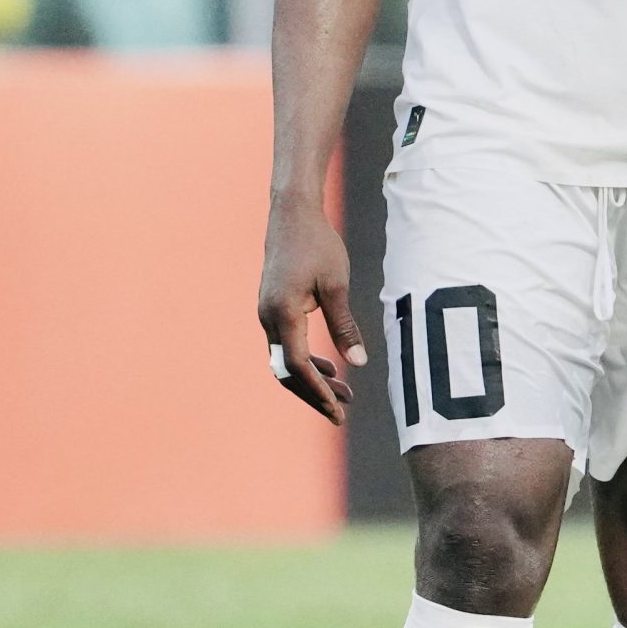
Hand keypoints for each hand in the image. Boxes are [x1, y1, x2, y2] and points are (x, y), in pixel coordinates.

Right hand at [258, 194, 365, 426]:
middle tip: (341, 413)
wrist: (292, 215)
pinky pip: (286, 344)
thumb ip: (345, 325)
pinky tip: (330, 367)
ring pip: (286, 360)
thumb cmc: (317, 245)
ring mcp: (267, 314)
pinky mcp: (272, 308)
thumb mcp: (337, 285)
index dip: (318, 390)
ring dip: (312, 378)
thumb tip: (359, 362)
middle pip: (287, 371)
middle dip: (314, 393)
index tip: (338, 408)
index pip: (299, 365)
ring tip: (343, 393)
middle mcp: (268, 318)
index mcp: (282, 313)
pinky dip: (306, 360)